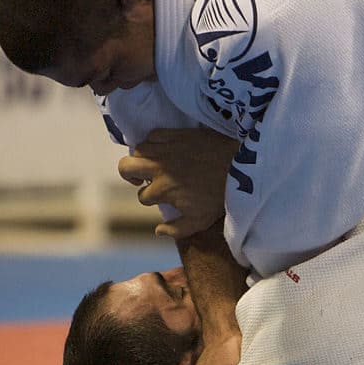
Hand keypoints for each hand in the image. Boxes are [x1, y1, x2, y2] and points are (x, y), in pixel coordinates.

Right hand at [118, 128, 239, 237]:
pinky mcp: (175, 133)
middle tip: (140, 178)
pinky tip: (163, 150)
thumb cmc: (220, 195)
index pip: (142, 196)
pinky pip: (153, 134)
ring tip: (152, 164)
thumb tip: (157, 231)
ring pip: (138, 150)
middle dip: (129, 175)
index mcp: (162, 190)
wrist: (238, 164)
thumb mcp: (200, 221)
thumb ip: (176, 230)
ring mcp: (166, 148)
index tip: (161, 198)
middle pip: (125, 167)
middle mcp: (158, 167)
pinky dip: (154, 142)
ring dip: (142, 159)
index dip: (150, 199)